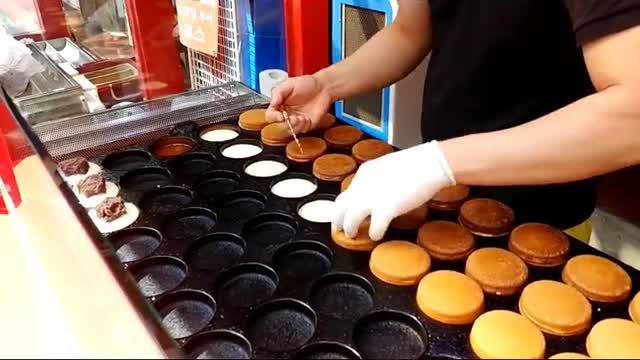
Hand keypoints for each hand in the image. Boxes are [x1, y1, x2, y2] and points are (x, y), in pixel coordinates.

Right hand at [265, 75, 332, 133]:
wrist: (323, 87)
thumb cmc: (307, 83)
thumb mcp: (289, 84)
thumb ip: (278, 93)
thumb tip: (272, 103)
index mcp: (279, 105)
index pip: (271, 115)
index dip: (274, 117)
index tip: (280, 116)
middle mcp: (286, 114)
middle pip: (279, 126)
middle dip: (287, 124)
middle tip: (293, 117)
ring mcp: (296, 120)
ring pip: (291, 130)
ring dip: (296, 125)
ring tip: (302, 117)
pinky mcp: (306, 124)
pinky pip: (302, 130)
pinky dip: (304, 125)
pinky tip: (307, 118)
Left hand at [332, 141, 455, 240]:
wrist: (431, 163)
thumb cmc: (417, 164)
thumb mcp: (388, 168)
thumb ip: (378, 181)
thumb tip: (376, 194)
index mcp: (364, 173)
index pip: (347, 191)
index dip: (344, 205)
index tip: (345, 212)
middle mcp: (363, 185)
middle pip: (341, 205)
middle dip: (338, 219)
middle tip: (339, 228)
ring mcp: (373, 197)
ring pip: (351, 218)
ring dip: (350, 228)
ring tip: (352, 235)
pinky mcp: (387, 209)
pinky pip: (374, 227)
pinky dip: (374, 233)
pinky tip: (376, 236)